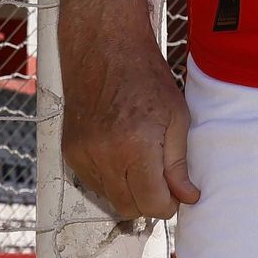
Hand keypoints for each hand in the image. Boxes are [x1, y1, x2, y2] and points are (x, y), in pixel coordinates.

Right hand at [61, 22, 199, 221]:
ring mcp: (83, 155)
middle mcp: (105, 155)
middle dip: (149, 200)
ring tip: (141, 161)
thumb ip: (179, 163)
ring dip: (129, 192)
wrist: (105, 49)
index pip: (152, 204)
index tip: (176, 193)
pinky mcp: (70, 153)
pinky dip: (110, 180)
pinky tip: (121, 154)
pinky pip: (93, 185)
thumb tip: (187, 197)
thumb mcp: (176, 116)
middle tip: (162, 178)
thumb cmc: (145, 76)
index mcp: (136, 146)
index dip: (169, 204)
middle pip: (130, 208)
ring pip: (110, 200)